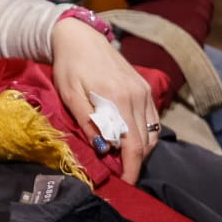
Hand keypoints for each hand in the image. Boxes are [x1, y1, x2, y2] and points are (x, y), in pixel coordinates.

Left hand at [51, 16, 158, 182]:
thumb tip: (103, 148)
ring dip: (141, 150)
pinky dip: (145, 134)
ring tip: (124, 160)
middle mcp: (137, 96)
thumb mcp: (69, 94)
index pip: (134, 145)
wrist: (81, 37)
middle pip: (146, 142)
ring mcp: (144, 91)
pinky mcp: (145, 88)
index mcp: (118, 99)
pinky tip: (131, 139)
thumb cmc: (69, 65)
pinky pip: (152, 119)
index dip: (131, 168)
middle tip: (120, 174)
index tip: (125, 184)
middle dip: (135, 162)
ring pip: (152, 132)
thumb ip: (86, 121)